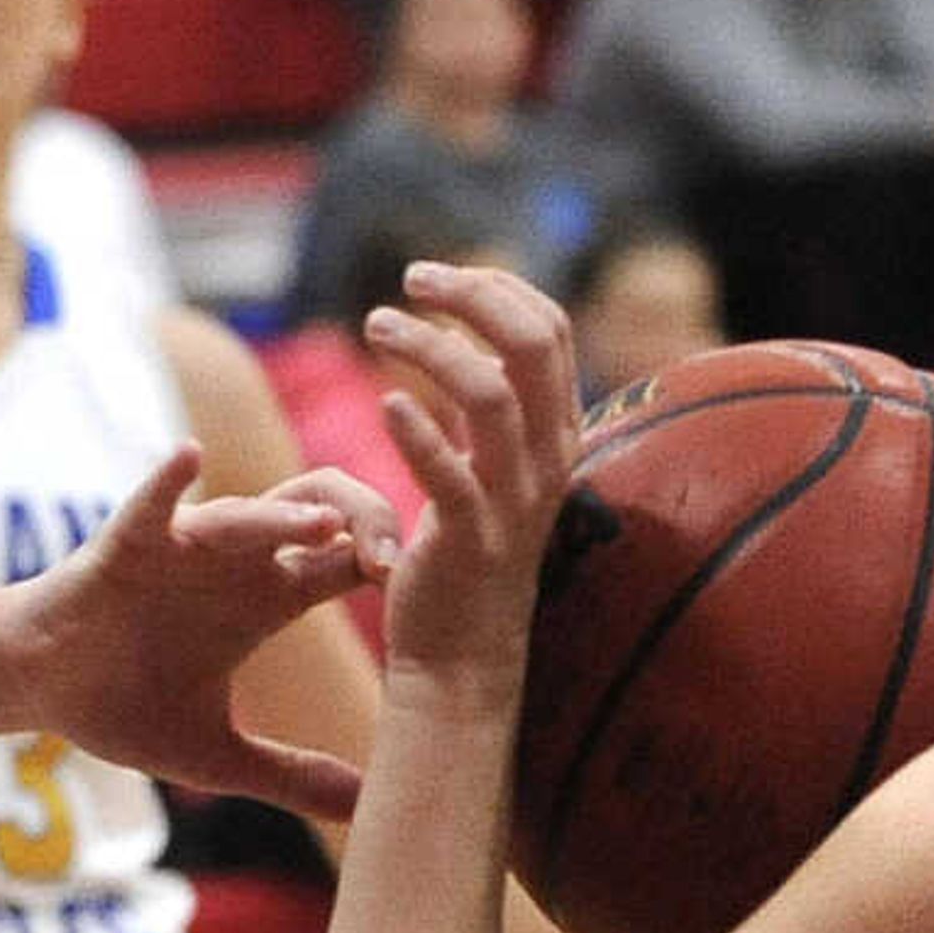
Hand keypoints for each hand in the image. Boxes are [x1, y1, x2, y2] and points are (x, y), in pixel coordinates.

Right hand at [11, 445, 378, 823]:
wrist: (37, 687)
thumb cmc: (123, 706)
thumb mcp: (219, 758)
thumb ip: (293, 776)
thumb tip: (370, 811)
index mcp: (267, 599)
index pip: (350, 562)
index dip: (393, 565)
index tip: (430, 591)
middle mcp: (235, 562)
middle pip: (319, 512)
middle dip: (362, 522)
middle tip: (393, 561)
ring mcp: (180, 549)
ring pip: (244, 515)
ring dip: (283, 517)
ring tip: (323, 526)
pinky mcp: (122, 546)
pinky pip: (147, 505)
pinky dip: (165, 482)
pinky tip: (187, 457)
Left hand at [363, 259, 586, 690]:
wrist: (460, 656)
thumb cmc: (463, 557)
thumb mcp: (483, 470)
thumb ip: (477, 410)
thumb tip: (453, 340)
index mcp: (556, 434)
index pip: (548, 329)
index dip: (495, 286)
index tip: (436, 277)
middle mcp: (547, 459)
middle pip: (531, 344)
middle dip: (471, 296)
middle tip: (410, 279)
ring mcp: (513, 499)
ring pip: (490, 394)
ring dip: (429, 346)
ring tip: (376, 326)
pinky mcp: (469, 538)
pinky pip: (450, 472)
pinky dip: (416, 429)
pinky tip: (384, 403)